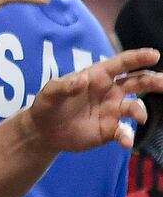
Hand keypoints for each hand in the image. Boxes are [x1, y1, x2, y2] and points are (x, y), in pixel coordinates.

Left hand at [21, 48, 162, 152]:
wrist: (43, 131)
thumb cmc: (47, 105)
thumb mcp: (49, 93)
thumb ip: (63, 86)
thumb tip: (81, 79)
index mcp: (97, 76)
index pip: (120, 64)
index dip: (137, 58)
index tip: (155, 55)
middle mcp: (109, 92)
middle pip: (137, 82)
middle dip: (153, 80)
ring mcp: (112, 111)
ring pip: (135, 107)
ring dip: (140, 111)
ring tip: (138, 117)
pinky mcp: (110, 130)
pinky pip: (125, 132)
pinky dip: (127, 136)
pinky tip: (124, 141)